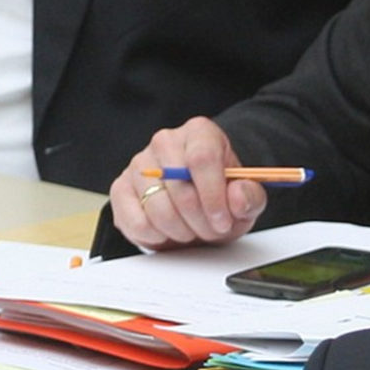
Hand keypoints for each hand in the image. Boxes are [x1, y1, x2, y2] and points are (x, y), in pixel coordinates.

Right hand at [107, 117, 266, 250]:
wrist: (198, 201)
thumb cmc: (219, 195)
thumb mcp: (244, 198)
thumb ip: (249, 197)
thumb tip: (237, 197)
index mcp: (199, 133)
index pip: (201, 159)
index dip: (213, 196)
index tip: (223, 220)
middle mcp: (165, 142)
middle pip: (179, 186)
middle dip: (199, 220)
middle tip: (211, 230)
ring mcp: (138, 165)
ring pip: (157, 208)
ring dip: (180, 231)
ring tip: (192, 230)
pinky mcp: (120, 190)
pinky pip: (136, 222)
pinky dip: (156, 236)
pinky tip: (168, 231)